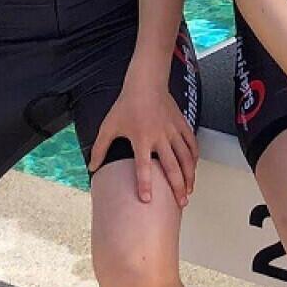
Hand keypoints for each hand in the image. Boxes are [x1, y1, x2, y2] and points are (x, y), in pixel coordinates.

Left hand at [88, 76, 197, 207]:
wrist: (145, 83)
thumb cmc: (126, 104)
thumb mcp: (109, 126)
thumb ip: (99, 148)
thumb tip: (92, 167)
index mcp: (141, 139)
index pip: (143, 166)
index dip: (145, 183)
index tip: (147, 199)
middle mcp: (159, 137)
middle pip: (171, 166)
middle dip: (177, 186)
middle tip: (180, 203)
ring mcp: (173, 131)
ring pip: (186, 157)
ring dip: (189, 176)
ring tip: (189, 191)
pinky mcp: (182, 125)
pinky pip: (192, 144)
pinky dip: (194, 158)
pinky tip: (194, 168)